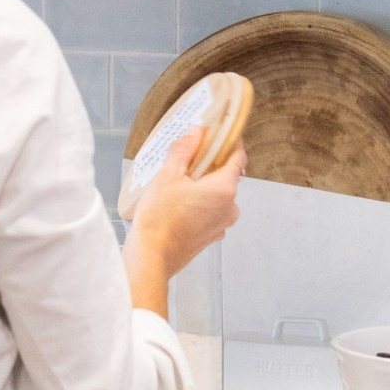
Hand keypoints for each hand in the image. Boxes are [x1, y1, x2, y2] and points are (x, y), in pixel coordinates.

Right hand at [123, 131, 245, 314]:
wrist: (151, 256)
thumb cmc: (160, 218)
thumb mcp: (168, 174)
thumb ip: (184, 149)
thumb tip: (196, 133)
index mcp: (225, 188)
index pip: (238, 157)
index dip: (230, 143)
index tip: (219, 134)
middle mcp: (230, 207)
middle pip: (226, 176)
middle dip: (209, 166)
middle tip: (186, 160)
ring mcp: (222, 225)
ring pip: (217, 196)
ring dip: (203, 187)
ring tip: (177, 184)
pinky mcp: (210, 237)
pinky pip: (210, 212)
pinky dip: (199, 205)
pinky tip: (178, 204)